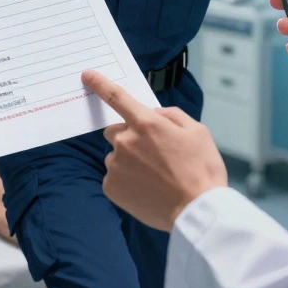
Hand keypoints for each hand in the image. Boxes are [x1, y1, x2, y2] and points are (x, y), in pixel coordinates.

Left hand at [83, 70, 227, 231]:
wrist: (197, 212)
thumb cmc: (201, 170)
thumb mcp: (197, 131)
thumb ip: (171, 115)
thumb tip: (154, 114)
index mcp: (146, 123)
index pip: (116, 97)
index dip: (99, 83)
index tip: (86, 75)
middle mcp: (125, 141)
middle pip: (115, 131)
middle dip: (128, 137)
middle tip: (152, 154)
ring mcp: (116, 165)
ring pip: (116, 156)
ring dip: (129, 161)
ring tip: (154, 177)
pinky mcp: (111, 187)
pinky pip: (115, 176)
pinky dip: (126, 180)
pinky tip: (146, 189)